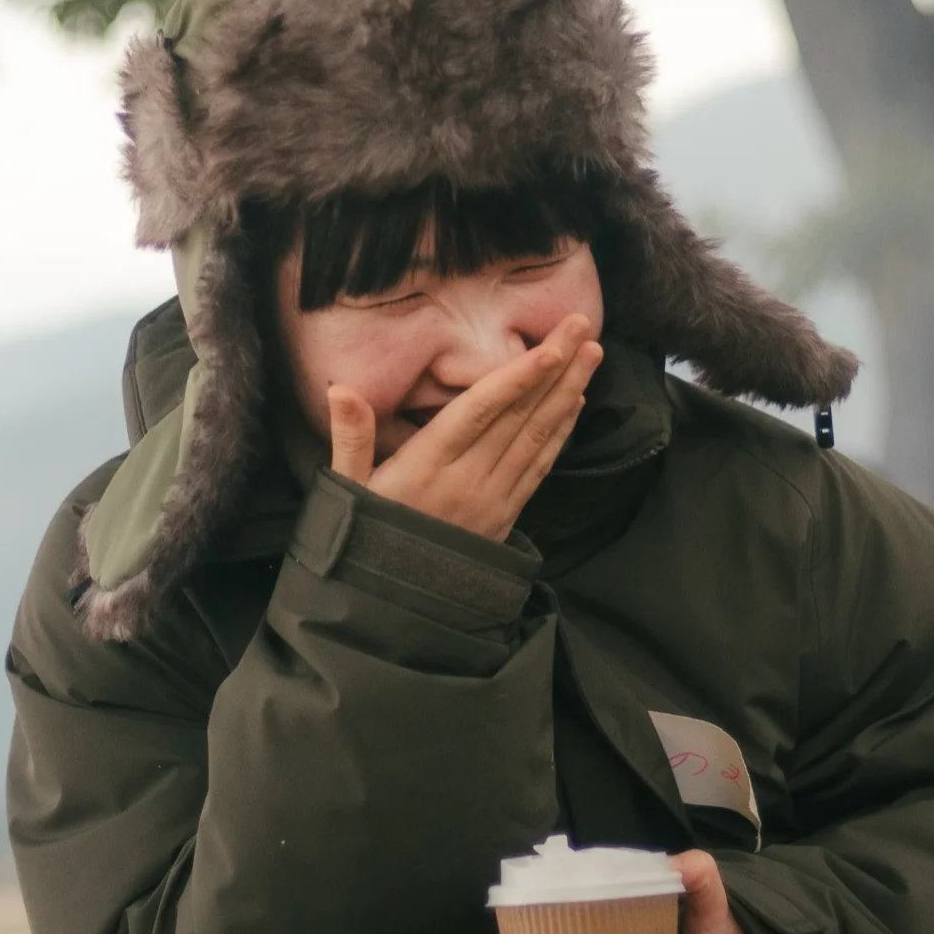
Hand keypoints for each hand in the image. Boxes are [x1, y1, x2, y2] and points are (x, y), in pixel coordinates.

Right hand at [325, 315, 600, 541]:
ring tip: (591, 352)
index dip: (515, 381)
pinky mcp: (505, 515)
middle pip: (519, 416)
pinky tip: (575, 403)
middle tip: (583, 324)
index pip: (479, 414)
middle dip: (555, 369)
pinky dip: (560, 432)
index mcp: (427, 467)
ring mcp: (492, 499)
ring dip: (567, 392)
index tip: (548, 349)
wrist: (392, 609)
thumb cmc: (365, 542)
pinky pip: (540, 467)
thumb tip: (341, 389)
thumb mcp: (346, 492)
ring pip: (537, 437)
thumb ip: (349, 438)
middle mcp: (467, 480)